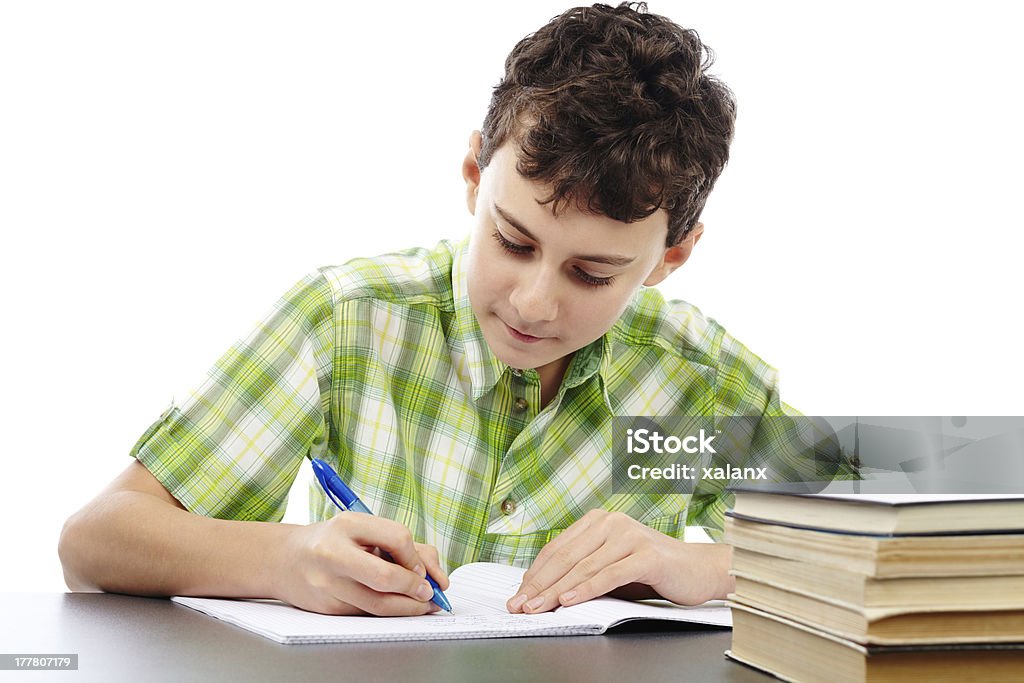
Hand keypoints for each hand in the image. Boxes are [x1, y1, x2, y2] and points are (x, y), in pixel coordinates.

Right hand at [272, 513, 448, 615]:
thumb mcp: (363, 530)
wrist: (284, 560)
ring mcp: (328, 584)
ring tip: (423, 605)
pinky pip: (367, 614)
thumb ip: (402, 545)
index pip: (397, 538)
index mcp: (348, 525)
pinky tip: (399, 607)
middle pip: (386, 578)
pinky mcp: (327, 607)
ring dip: (409, 608)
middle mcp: (334, 553)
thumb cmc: (333, 541)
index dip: (417, 557)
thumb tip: (437, 576)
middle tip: (430, 594)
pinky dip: (389, 612)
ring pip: (379, 605)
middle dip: (415, 589)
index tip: (423, 569)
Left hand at [506, 510, 732, 613]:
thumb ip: (583, 571)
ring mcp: (629, 536)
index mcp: (598, 520)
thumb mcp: (610, 567)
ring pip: (583, 566)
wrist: (699, 570)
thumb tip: (543, 591)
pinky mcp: (646, 555)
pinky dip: (585, 589)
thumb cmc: (652, 571)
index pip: (557, 548)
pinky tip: (568, 600)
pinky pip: (608, 574)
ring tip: (537, 607)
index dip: (534, 574)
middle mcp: (611, 522)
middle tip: (520, 606)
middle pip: (565, 557)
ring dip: (556, 590)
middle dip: (539, 585)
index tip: (518, 596)